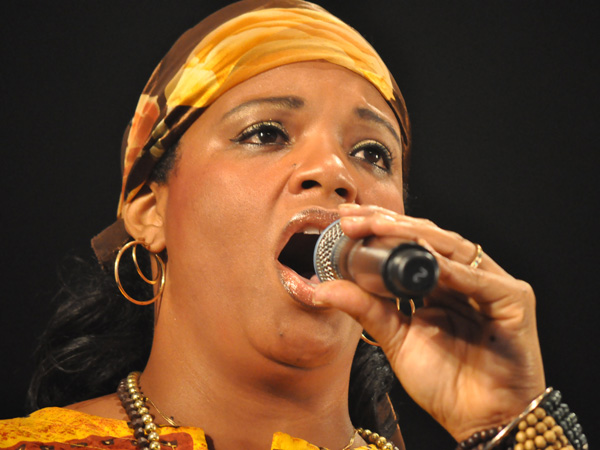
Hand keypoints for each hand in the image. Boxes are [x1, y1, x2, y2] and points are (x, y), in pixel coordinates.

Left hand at [313, 204, 545, 441]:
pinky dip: (453, 271)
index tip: (345, 222)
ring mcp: (491, 286)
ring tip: (379, 227)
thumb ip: (365, 309)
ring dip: (415, 237)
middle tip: (355, 219)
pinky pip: (480, 281)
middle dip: (389, 225)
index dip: (379, 230)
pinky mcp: (514, 301)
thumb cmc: (444, 381)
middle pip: (428, 238)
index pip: (410, 244)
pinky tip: (427, 262)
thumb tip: (322, 289)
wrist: (480, 422)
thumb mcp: (395, 337)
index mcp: (439, 283)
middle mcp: (465, 278)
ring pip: (452, 249)